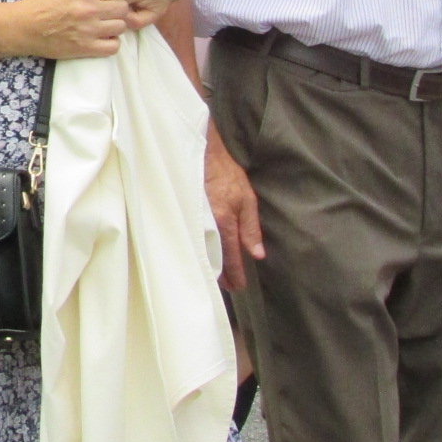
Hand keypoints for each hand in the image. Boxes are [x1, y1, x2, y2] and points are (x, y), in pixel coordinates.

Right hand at [15, 0, 132, 58]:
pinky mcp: (85, 48)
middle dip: (117, 10)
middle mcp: (89, 9)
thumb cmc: (46, 5)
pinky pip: (114, 47)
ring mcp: (88, 30)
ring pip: (121, 27)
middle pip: (123, 8)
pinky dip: (110, 44)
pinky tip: (101, 40)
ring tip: (103, 27)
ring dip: (114, 27)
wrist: (25, 27)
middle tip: (106, 13)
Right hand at [204, 122, 264, 291]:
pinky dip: (199, 250)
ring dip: (210, 264)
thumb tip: (257, 254)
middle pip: (213, 259)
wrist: (202, 154)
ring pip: (202, 251)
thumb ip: (251, 228)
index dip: (235, 275)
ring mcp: (194, 221)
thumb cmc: (227, 174)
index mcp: (226, 221)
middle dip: (221, 275)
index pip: (231, 256)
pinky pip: (193, 239)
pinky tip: (202, 255)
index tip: (239, 287)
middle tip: (228, 285)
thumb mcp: (247, 199)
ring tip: (216, 275)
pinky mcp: (184, 215)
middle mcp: (208, 225)